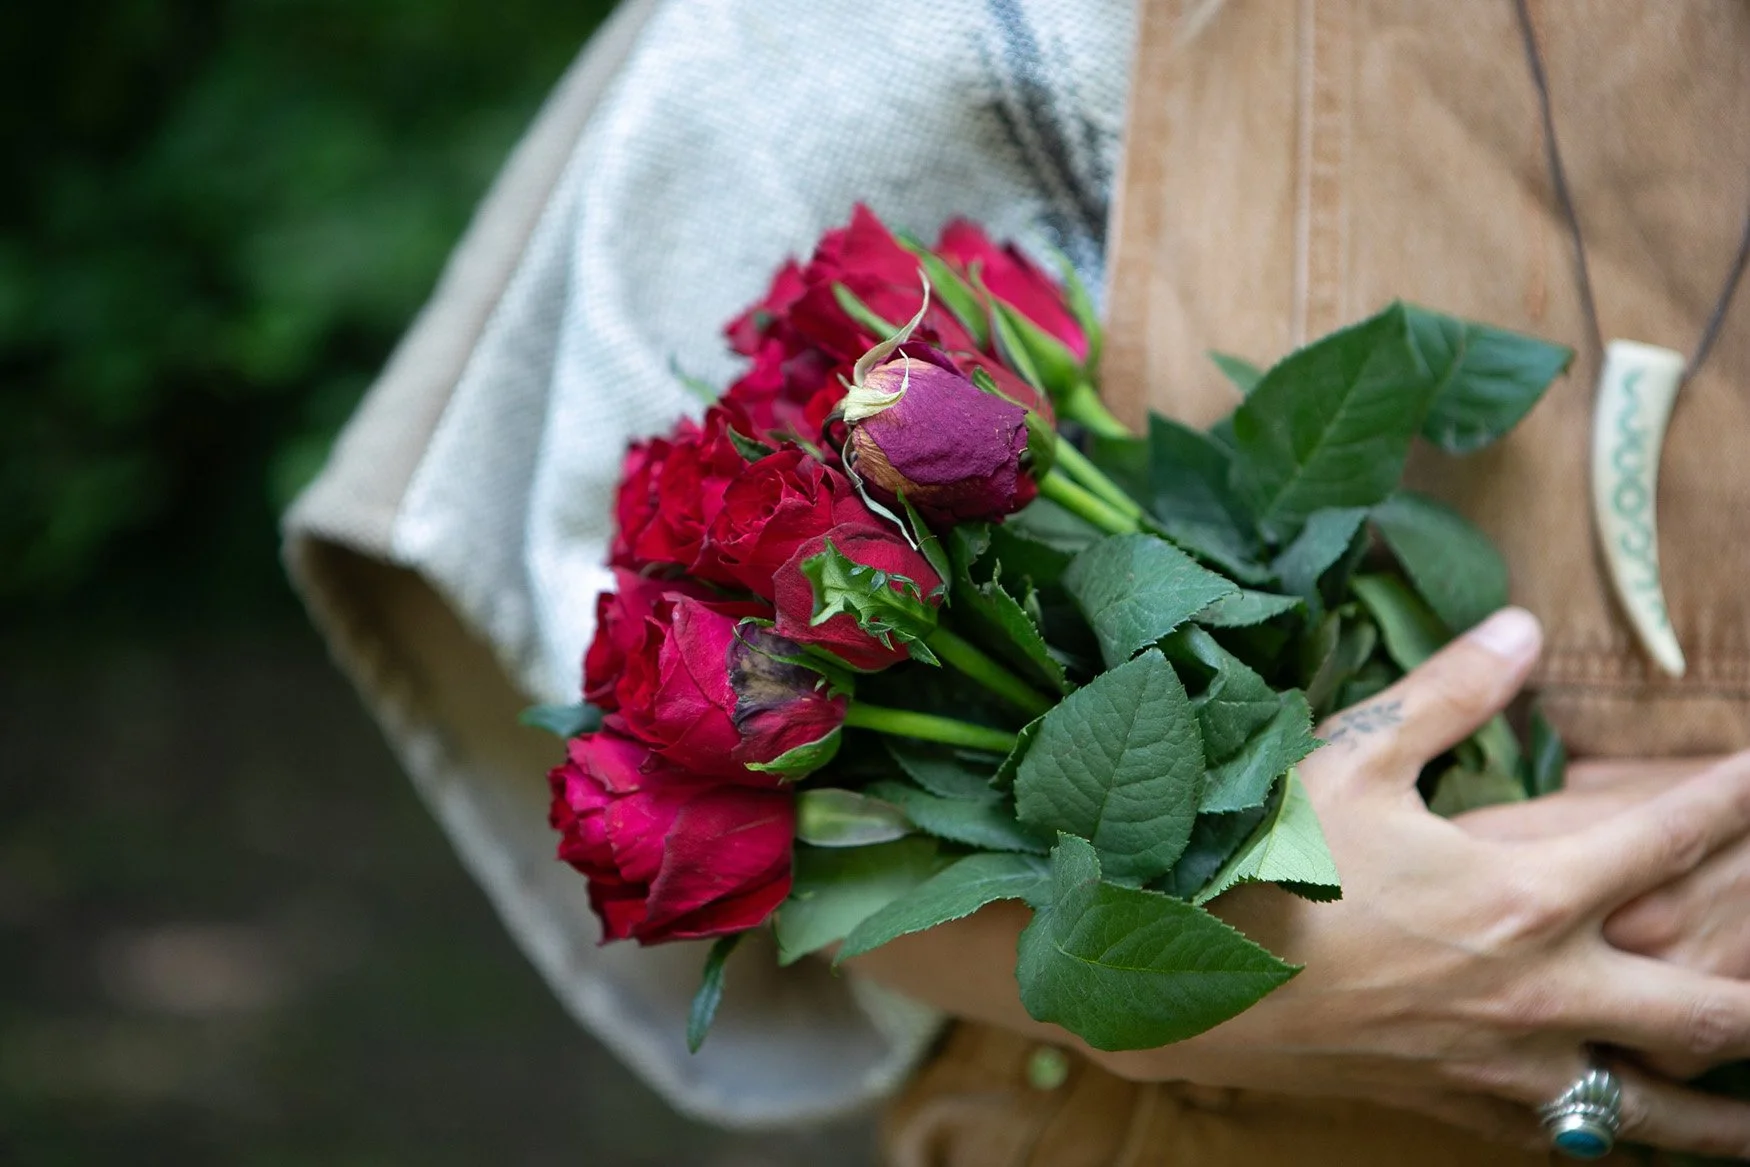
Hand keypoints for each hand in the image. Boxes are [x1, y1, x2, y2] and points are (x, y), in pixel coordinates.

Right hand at [1088, 608, 1749, 1157]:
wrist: (1181, 987)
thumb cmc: (1264, 866)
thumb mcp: (1350, 757)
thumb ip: (1447, 692)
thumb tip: (1523, 630)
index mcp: (1526, 895)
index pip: (1671, 838)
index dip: (1737, 796)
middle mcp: (1543, 992)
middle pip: (1711, 1012)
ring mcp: (1506, 1063)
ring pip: (1659, 1114)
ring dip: (1727, 1115)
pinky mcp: (1459, 1106)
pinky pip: (1571, 1141)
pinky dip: (1620, 1136)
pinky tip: (1628, 1127)